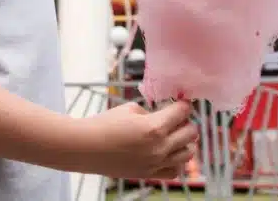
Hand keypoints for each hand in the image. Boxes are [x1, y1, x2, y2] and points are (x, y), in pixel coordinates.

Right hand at [74, 100, 198, 179]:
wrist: (87, 147)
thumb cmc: (104, 124)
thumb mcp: (129, 109)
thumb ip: (149, 113)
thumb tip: (160, 116)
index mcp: (155, 127)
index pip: (182, 113)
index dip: (184, 105)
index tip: (182, 102)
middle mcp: (160, 147)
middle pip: (191, 132)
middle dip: (186, 121)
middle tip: (177, 117)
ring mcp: (156, 163)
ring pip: (188, 153)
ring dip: (185, 141)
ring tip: (175, 135)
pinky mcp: (149, 174)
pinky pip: (175, 170)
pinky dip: (177, 161)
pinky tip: (169, 153)